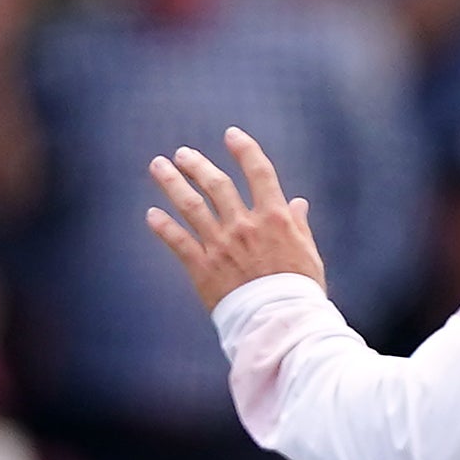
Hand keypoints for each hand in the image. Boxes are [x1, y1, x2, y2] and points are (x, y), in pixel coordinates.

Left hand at [145, 128, 327, 309]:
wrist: (281, 324)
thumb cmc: (300, 292)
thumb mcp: (308, 254)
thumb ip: (297, 225)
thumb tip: (297, 203)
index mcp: (274, 218)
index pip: (259, 172)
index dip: (244, 150)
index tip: (231, 135)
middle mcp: (245, 226)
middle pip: (216, 184)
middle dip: (197, 165)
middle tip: (183, 154)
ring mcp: (221, 246)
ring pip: (191, 206)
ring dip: (172, 183)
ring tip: (158, 166)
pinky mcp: (203, 269)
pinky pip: (178, 242)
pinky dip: (163, 227)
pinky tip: (151, 214)